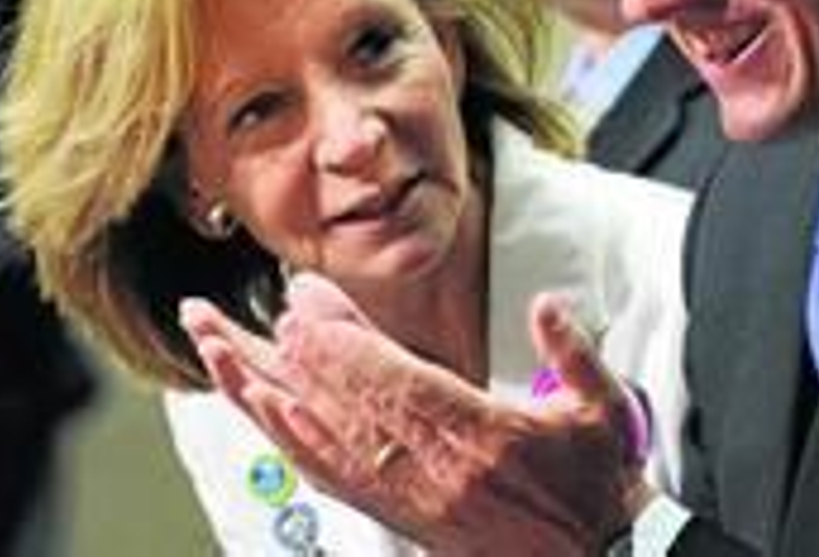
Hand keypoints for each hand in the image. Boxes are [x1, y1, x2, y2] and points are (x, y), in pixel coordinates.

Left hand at [180, 273, 651, 554]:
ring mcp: (412, 499)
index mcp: (481, 439)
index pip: (388, 379)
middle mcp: (434, 473)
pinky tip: (264, 416)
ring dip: (261, 395)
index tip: (300, 300)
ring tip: (216, 356)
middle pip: (335, 404)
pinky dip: (290, 442)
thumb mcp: (603, 410)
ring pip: (320, 441)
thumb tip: (549, 309)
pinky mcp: (402, 518)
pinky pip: (332, 479)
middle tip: (220, 317)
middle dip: (274, 355)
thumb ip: (575, 353)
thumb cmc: (596, 486)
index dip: (337, 338)